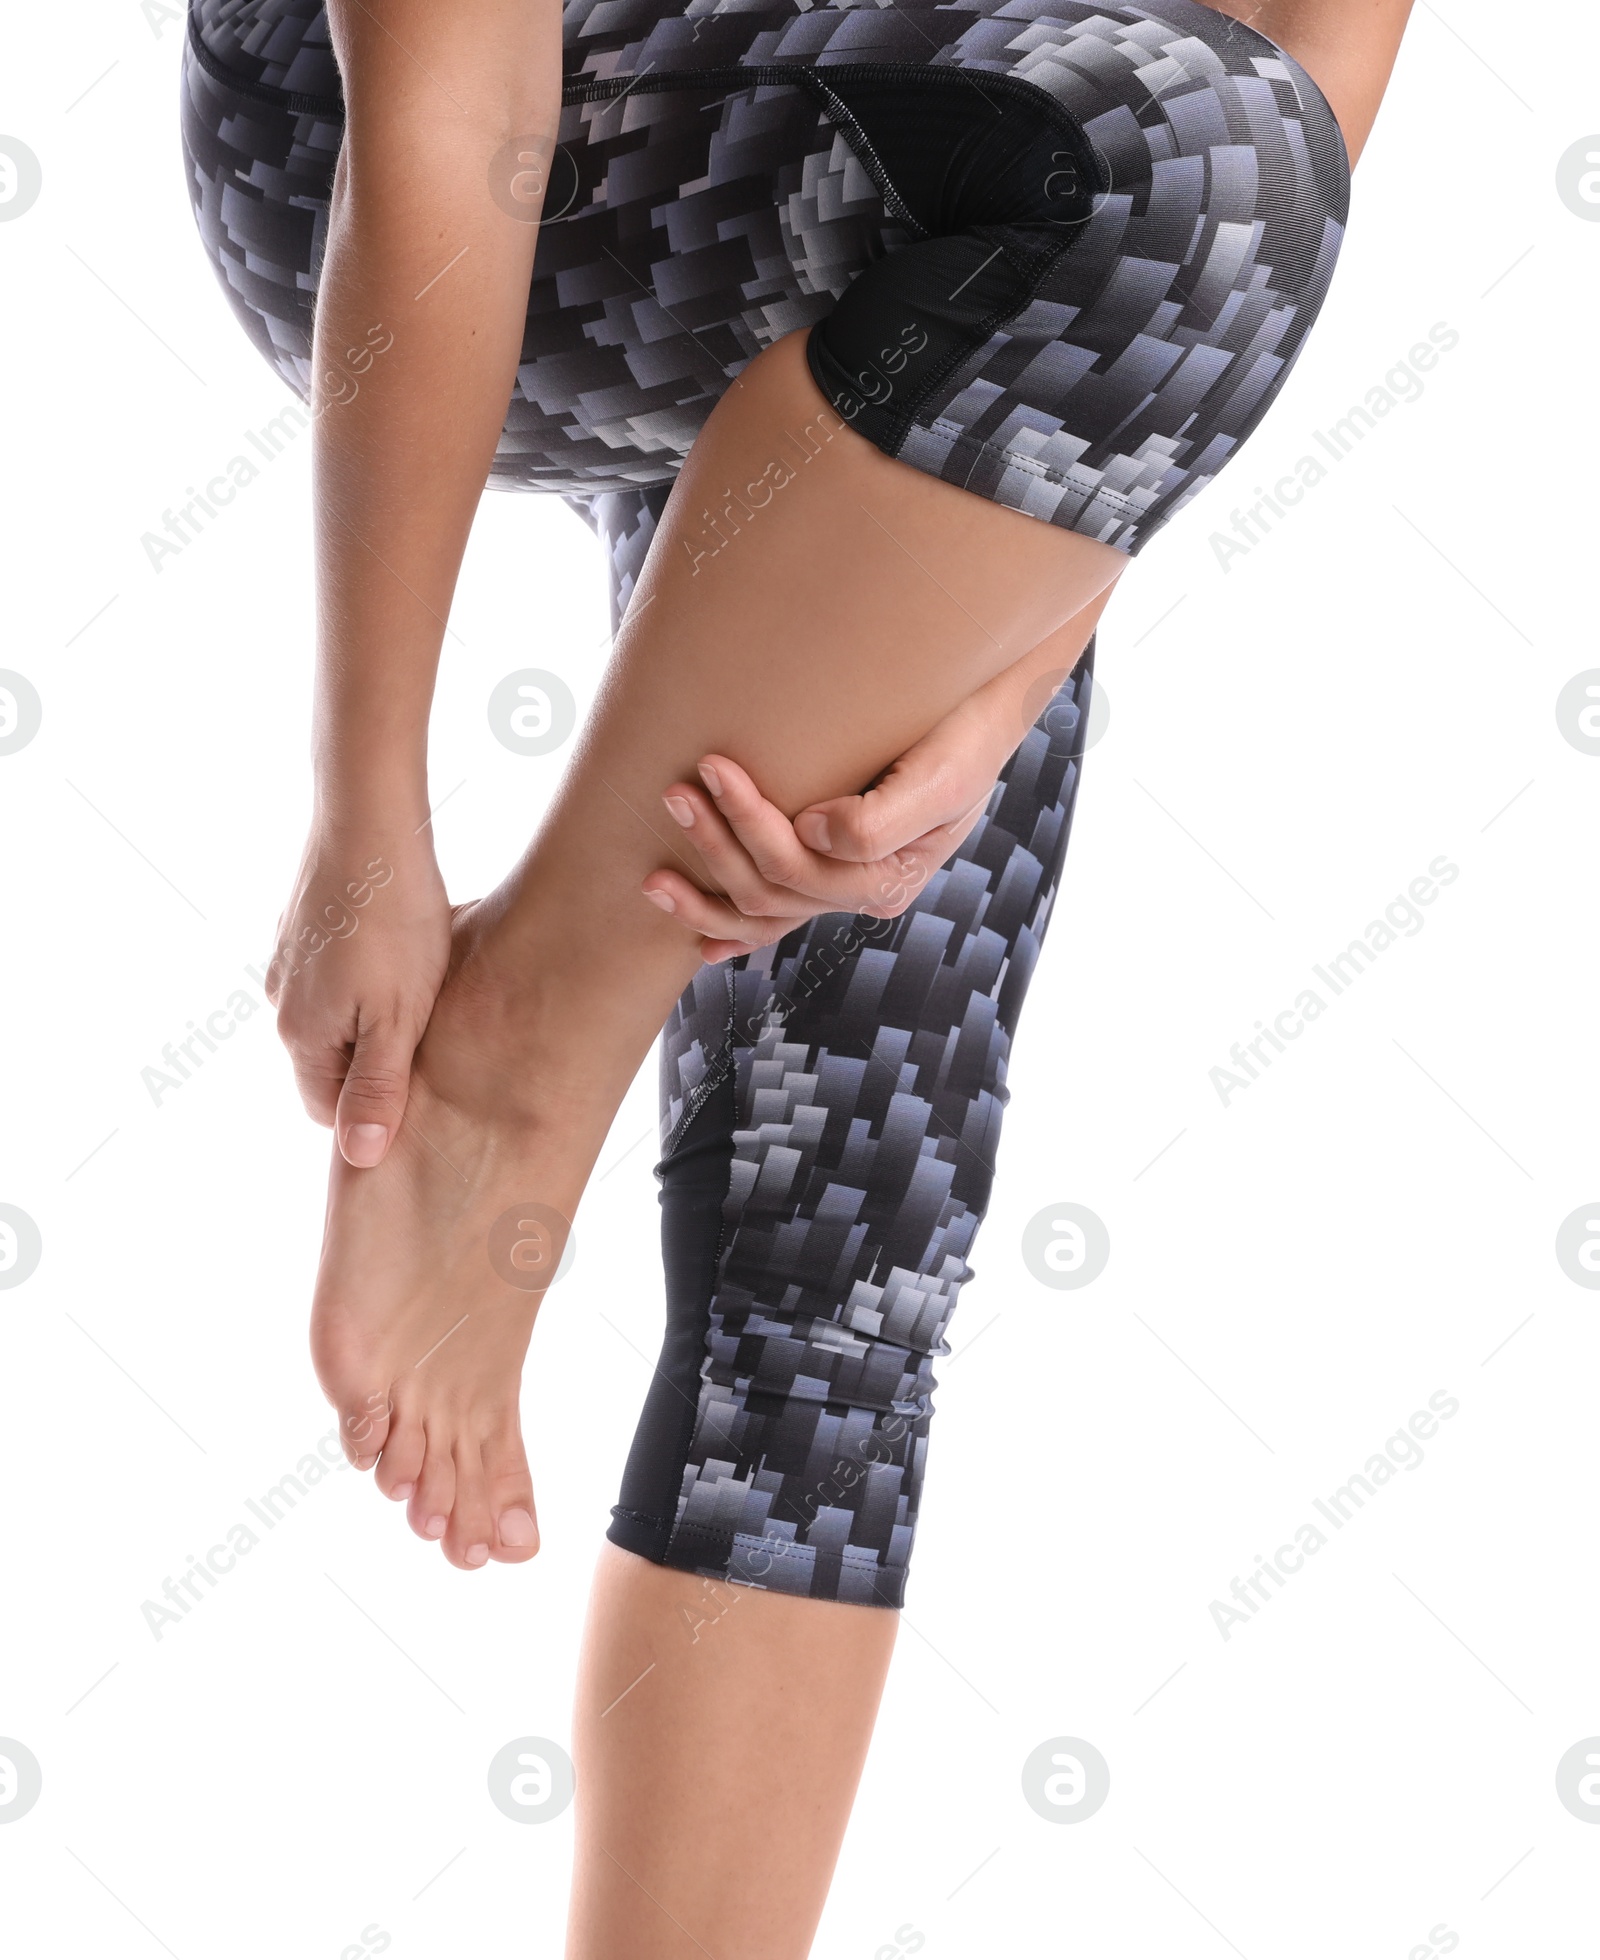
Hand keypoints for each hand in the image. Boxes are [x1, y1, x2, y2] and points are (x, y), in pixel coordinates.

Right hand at [267, 823, 451, 1163]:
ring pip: (338, 1016)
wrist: (369, 823)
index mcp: (301, 1037)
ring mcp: (287, 962)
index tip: (423, 1084)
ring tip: (424, 985)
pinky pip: (338, 972)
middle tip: (432, 1032)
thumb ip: (378, 1089)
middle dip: (379, 1060)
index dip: (378, 1110)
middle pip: (333, 1064)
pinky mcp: (303, 926)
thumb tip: (360, 1159)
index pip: (329, 1111)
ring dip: (378, 1012)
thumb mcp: (398, 1019)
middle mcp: (282, 1004)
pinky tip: (405, 946)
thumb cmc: (394, 923)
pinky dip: (369, 972)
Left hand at [642, 685, 1020, 959]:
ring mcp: (843, 887)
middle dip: (717, 844)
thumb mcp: (940, 777)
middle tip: (676, 790)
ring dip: (707, 891)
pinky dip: (733, 931)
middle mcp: (863, 891)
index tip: (714, 765)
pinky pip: (776, 916)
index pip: (801, 868)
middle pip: (772, 889)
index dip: (749, 825)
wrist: (983, 712)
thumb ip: (880, 822)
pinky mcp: (827, 871)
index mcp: (889, 877)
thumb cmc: (964, 735)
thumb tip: (812, 833)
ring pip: (763, 911)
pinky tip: (698, 942)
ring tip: (655, 869)